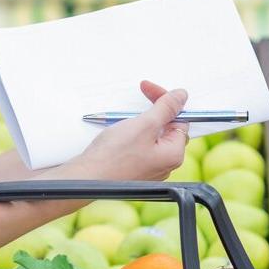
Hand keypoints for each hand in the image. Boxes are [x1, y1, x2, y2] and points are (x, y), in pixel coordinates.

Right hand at [0, 82, 189, 253]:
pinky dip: (132, 134)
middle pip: (167, 128)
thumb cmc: (114, 156)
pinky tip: (119, 131)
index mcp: (173, 155)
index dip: (165, 101)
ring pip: (151, 136)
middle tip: (140, 96)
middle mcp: (165, 165)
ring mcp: (149, 169)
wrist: (86, 179)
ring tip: (125, 117)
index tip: (148, 89)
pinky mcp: (134, 170)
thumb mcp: (145, 124)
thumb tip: (182, 96)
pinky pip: (139, 146)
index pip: (179, 120)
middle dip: (154, 110)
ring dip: (141, 121)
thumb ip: (166, 108)